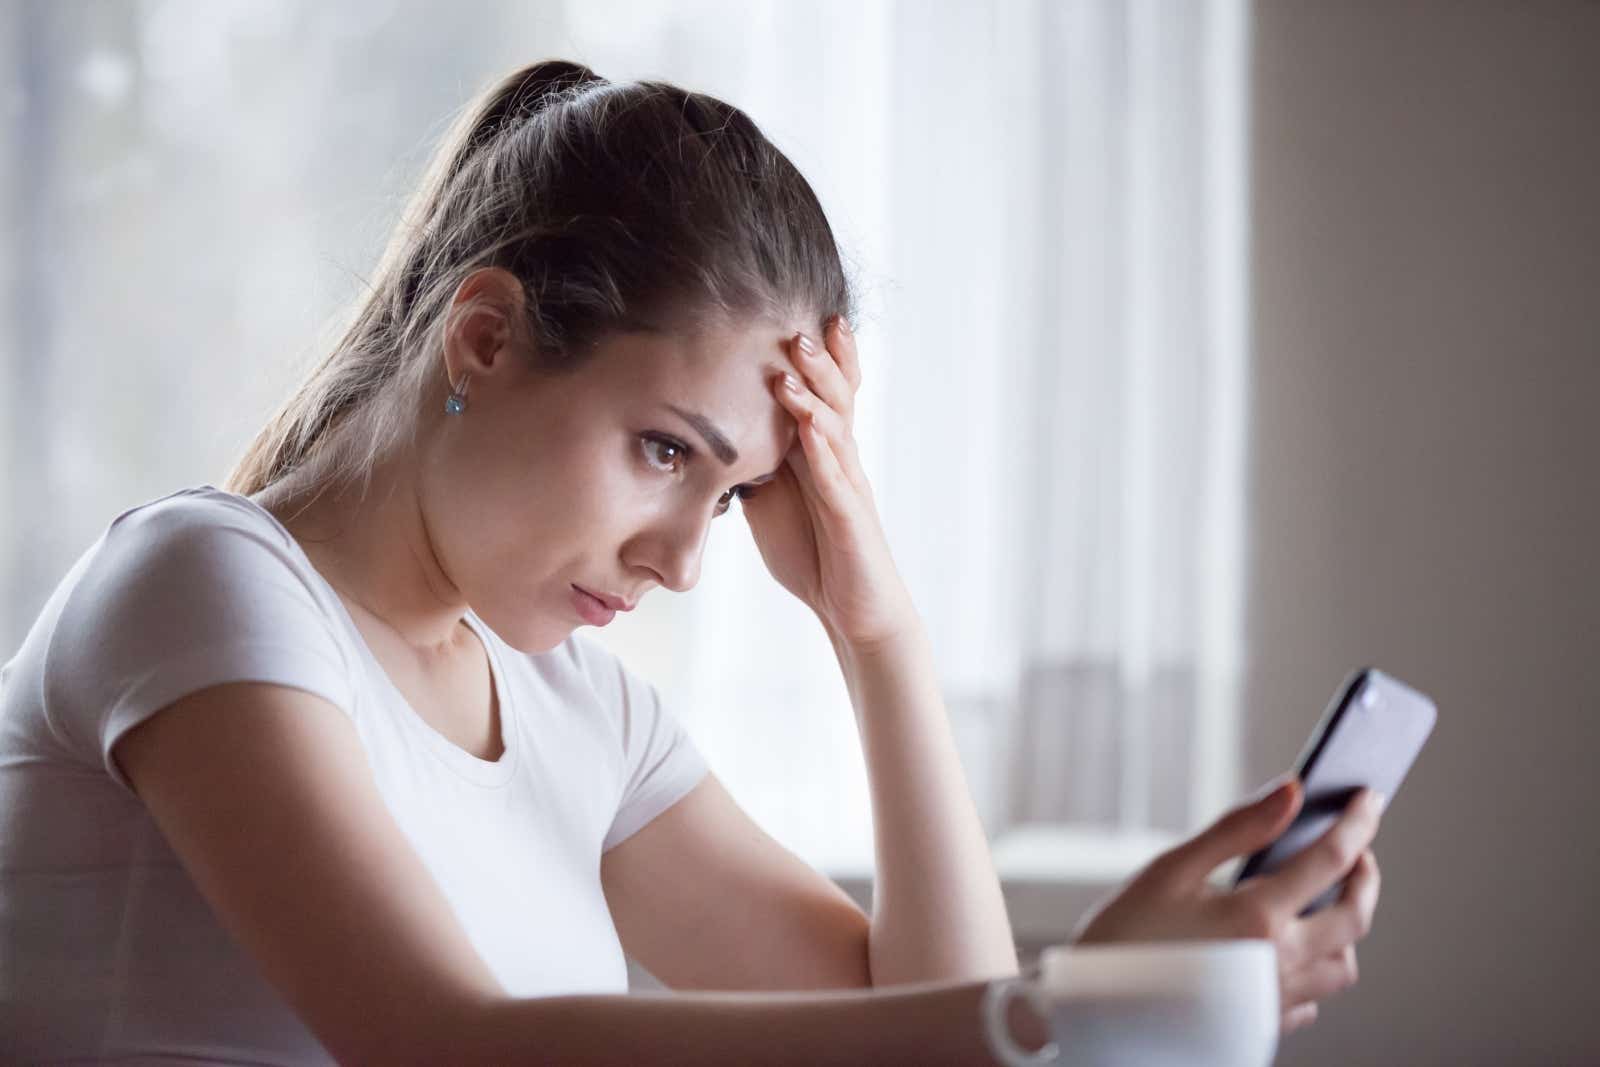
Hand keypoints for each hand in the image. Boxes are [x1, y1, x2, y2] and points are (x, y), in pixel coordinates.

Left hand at [739, 318, 917, 648]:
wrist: (853, 609)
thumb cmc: (814, 552)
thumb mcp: (770, 499)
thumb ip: (751, 464)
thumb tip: (709, 436)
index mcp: (820, 452)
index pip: (819, 392)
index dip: (812, 356)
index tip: (789, 311)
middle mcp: (840, 459)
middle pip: (834, 395)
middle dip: (818, 356)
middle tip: (797, 319)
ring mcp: (849, 485)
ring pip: (836, 426)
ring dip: (816, 391)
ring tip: (797, 358)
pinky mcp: (851, 517)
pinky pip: (837, 477)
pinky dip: (822, 449)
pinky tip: (808, 427)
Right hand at [1071, 779, 1384, 1034]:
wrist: (1091, 1010)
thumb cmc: (1122, 936)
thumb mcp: (1170, 869)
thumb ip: (1238, 829)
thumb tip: (1291, 793)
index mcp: (1257, 916)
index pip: (1331, 859)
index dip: (1357, 822)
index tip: (1367, 798)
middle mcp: (1278, 962)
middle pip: (1354, 917)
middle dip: (1365, 877)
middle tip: (1358, 850)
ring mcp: (1274, 999)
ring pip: (1342, 967)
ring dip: (1344, 930)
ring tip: (1321, 903)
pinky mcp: (1261, 1024)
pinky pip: (1310, 1001)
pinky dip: (1311, 971)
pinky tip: (1285, 951)